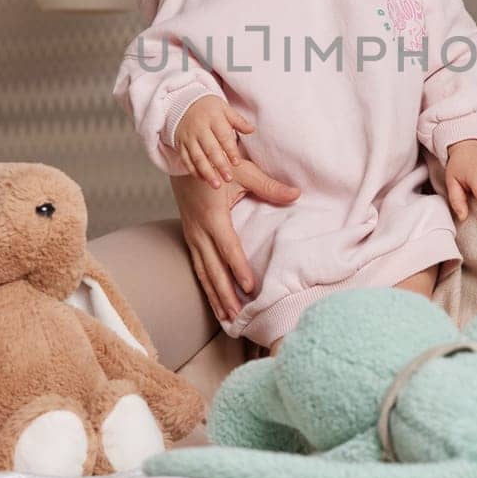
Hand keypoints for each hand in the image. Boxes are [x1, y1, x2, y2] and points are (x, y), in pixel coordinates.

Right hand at [170, 157, 299, 323]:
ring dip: (215, 294)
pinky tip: (215, 299)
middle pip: (213, 268)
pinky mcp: (190, 237)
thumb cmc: (214, 165)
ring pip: (203, 271)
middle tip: (237, 315)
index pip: (228, 247)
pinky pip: (198, 266)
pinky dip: (206, 285)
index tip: (250, 287)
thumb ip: (268, 186)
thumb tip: (296, 194)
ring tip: (227, 317)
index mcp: (213, 216)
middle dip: (225, 293)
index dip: (238, 268)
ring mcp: (192, 235)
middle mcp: (199, 230)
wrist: (180, 160)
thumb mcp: (242, 171)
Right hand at [172, 96, 255, 185]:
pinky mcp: (180, 145)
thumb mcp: (224, 109)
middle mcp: (199, 129)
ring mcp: (188, 138)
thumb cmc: (209, 109)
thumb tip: (252, 130)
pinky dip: (193, 170)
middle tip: (228, 178)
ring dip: (207, 172)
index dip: (230, 150)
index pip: (223, 136)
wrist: (183, 104)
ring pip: (197, 157)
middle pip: (210, 149)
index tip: (237, 163)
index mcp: (213, 118)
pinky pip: (186, 159)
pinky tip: (203, 180)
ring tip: (216, 185)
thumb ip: (238, 121)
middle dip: (219, 165)